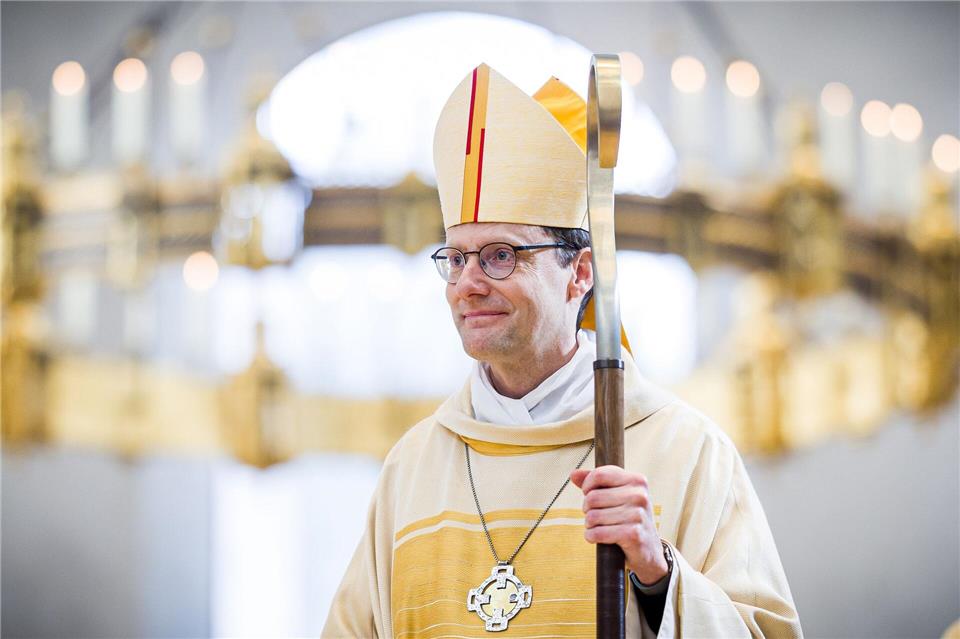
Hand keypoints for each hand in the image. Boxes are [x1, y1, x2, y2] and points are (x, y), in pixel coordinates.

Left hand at [570, 465, 667, 584]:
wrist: (648, 551)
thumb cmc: (629, 519)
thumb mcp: (617, 496)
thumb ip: (596, 483)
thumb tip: (574, 474)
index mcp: (637, 481)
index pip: (599, 475)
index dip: (587, 486)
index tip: (589, 494)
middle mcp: (639, 495)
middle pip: (593, 497)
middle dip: (587, 509)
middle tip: (594, 516)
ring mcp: (638, 515)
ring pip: (593, 516)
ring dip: (589, 525)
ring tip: (598, 527)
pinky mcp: (633, 534)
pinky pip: (598, 533)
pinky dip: (591, 536)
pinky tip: (597, 537)